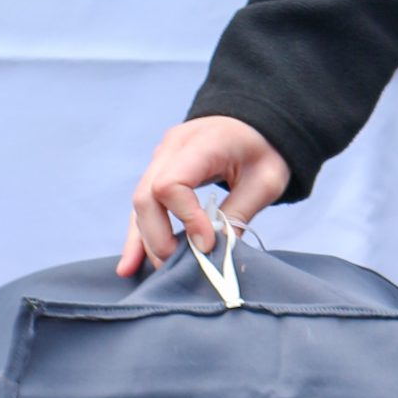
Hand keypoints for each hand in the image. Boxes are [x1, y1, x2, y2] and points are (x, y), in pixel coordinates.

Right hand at [118, 115, 291, 276]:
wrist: (258, 121)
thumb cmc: (266, 148)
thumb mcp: (266, 181)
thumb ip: (240, 212)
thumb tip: (217, 253)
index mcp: (201, 142)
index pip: (171, 183)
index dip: (185, 219)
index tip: (207, 243)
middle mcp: (171, 148)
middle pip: (146, 197)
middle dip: (159, 237)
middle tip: (183, 264)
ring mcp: (161, 159)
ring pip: (140, 205)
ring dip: (146, 241)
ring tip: (156, 276)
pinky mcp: (160, 172)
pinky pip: (145, 206)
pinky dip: (141, 235)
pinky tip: (131, 264)